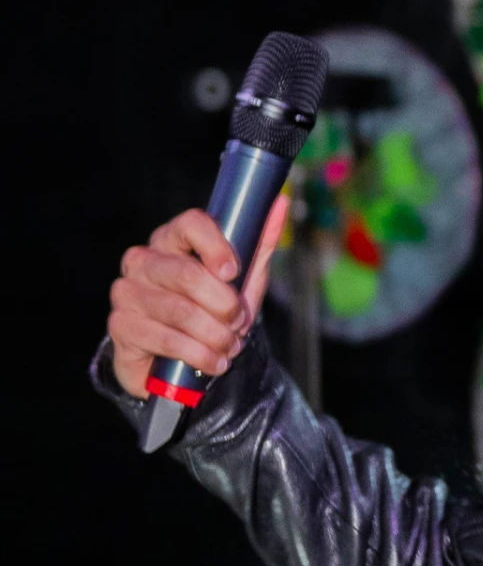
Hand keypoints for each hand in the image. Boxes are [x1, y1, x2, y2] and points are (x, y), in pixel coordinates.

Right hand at [107, 195, 289, 397]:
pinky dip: (199, 355)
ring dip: (216, 335)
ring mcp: (127, 291)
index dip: (215, 245)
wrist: (183, 358)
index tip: (234, 272)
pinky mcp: (121, 325)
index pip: (190, 223)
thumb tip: (279, 203)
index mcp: (172, 239)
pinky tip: (213, 362)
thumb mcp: (243, 279)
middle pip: (187, 273)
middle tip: (240, 323)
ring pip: (180, 310)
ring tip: (230, 346)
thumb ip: (259, 243)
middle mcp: (143, 260)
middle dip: (224, 305)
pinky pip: (166, 339)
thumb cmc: (212, 309)